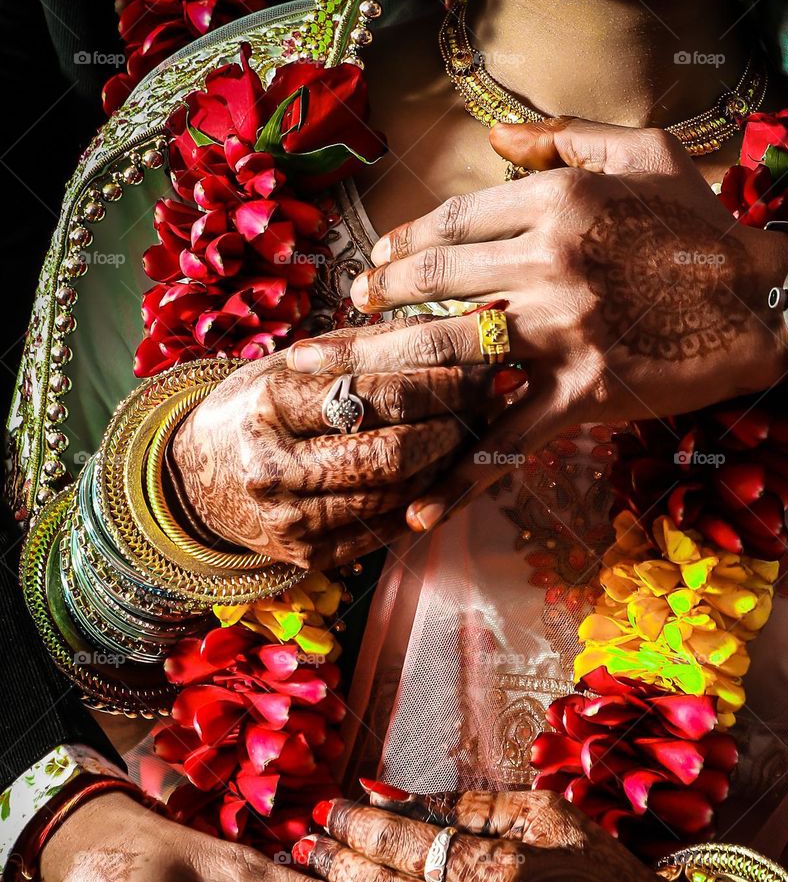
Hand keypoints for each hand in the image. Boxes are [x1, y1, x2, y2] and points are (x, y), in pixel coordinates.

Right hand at [171, 342, 516, 566]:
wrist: (196, 479)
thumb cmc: (256, 408)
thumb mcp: (292, 365)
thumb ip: (365, 349)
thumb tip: (455, 324)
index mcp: (269, 402)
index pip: (379, 392)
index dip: (446, 379)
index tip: (492, 360)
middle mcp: (274, 465)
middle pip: (394, 450)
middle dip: (456, 424)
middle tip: (497, 397)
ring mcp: (289, 519)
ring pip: (397, 494)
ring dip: (448, 463)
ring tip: (479, 429)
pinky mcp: (306, 557)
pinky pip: (385, 529)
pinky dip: (422, 499)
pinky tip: (444, 472)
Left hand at [284, 118, 787, 532]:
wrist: (766, 301)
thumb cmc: (706, 227)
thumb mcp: (645, 151)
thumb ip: (566, 134)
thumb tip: (495, 135)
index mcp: (558, 199)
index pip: (456, 220)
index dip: (406, 240)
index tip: (380, 258)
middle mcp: (549, 259)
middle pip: (438, 279)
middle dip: (384, 297)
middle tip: (355, 311)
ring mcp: (562, 329)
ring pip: (456, 351)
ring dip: (398, 370)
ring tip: (361, 384)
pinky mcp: (582, 391)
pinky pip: (508, 435)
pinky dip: (462, 475)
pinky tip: (419, 507)